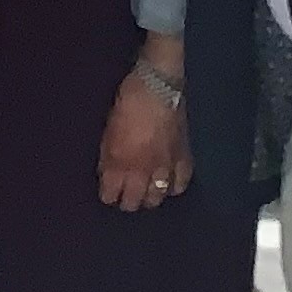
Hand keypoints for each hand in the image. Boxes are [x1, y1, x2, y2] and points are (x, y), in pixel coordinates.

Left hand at [98, 44, 192, 212]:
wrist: (158, 89)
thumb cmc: (126, 105)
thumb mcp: (108, 133)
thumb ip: (108, 158)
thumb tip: (108, 174)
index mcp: (119, 164)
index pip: (111, 195)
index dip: (108, 196)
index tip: (108, 192)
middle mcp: (142, 173)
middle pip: (135, 203)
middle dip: (127, 201)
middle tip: (126, 194)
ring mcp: (165, 168)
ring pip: (157, 198)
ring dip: (149, 196)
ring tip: (145, 191)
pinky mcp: (184, 160)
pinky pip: (180, 185)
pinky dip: (173, 187)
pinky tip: (168, 184)